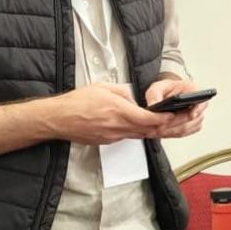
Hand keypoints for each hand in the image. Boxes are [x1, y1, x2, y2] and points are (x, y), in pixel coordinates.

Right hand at [45, 83, 179, 145]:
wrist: (58, 118)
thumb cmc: (77, 102)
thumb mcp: (104, 88)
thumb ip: (124, 92)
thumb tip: (134, 98)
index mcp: (119, 111)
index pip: (149, 119)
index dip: (164, 119)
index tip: (172, 115)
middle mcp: (117, 126)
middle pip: (147, 130)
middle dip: (162, 126)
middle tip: (172, 120)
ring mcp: (112, 136)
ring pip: (138, 135)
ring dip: (149, 130)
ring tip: (158, 122)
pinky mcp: (106, 141)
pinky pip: (126, 137)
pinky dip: (134, 132)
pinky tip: (135, 126)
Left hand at [145, 77, 210, 138]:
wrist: (165, 96)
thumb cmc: (164, 90)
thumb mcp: (156, 88)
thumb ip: (154, 95)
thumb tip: (154, 105)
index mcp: (193, 90)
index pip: (201, 101)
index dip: (197, 109)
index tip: (191, 115)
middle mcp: (198, 103)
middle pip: (192, 118)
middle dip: (175, 124)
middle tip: (160, 127)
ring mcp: (197, 116)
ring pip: (188, 127)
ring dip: (173, 131)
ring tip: (158, 131)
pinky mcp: (192, 125)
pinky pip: (185, 133)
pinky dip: (173, 134)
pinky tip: (163, 132)